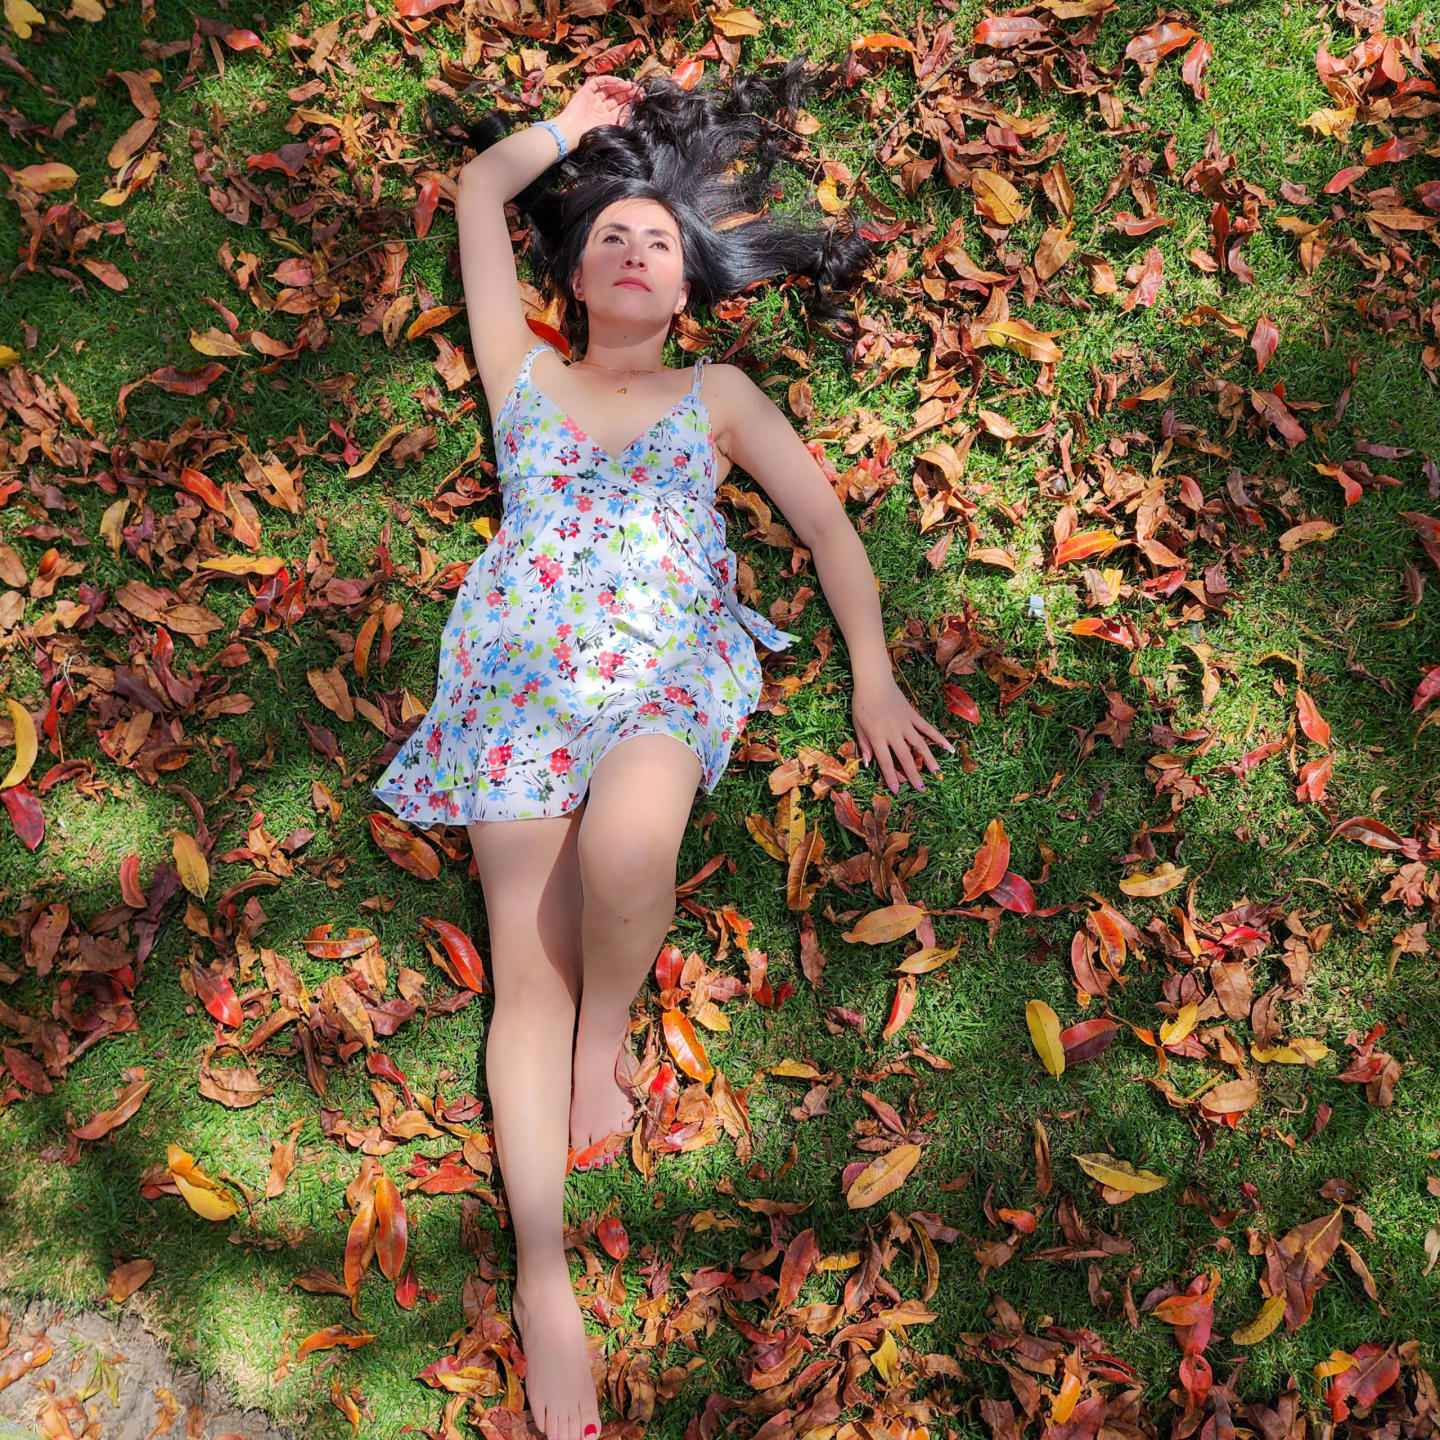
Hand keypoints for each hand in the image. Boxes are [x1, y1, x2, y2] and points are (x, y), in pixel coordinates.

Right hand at [557, 75, 644, 139]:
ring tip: (631, 86)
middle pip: (617, 96)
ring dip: (621, 86)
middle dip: (629, 93)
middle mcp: (601, 108)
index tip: (642, 98)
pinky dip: (609, 80)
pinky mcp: (586, 91)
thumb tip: (638, 115)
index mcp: (607, 118)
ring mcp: (594, 99)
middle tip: (640, 90)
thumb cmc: (592, 134)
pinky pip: (599, 82)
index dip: (631, 101)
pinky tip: (619, 82)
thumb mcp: (613, 128)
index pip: (621, 106)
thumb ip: (624, 120)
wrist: (574, 132)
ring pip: (610, 88)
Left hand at [852, 678, 954, 794]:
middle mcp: (893, 732)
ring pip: (920, 745)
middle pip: (905, 757)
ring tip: (938, 773)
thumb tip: (867, 763)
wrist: (874, 681)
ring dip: (929, 760)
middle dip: (913, 775)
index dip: (891, 777)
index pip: (885, 762)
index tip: (897, 791)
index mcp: (877, 736)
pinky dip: (939, 738)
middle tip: (922, 789)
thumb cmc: (861, 703)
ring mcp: (905, 723)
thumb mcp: (857, 725)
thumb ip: (864, 744)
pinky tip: (949, 748)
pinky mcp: (913, 715)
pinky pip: (927, 728)